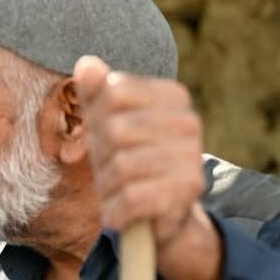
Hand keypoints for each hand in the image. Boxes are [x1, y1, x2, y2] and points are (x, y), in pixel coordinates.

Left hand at [74, 55, 221, 279]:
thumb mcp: (105, 125)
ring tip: (119, 193)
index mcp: (173, 96)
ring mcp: (192, 156)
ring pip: (121, 166)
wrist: (160, 215)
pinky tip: (122, 212)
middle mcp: (189, 122)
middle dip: (102, 158)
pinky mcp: (188, 191)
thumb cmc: (127, 160)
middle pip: (115, 130)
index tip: (106, 139)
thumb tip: (87, 64)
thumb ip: (96, 93)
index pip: (113, 92)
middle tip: (112, 172)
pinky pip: (132, 197)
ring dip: (108, 187)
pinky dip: (117, 210)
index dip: (97, 121)